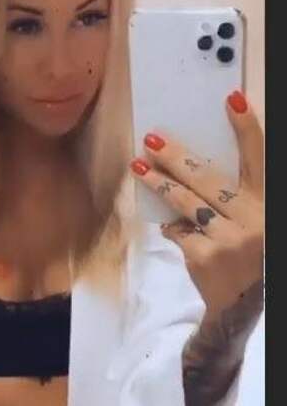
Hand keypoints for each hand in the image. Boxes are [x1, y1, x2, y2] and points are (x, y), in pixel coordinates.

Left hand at [130, 90, 263, 322]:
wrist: (243, 305)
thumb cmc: (249, 254)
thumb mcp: (255, 222)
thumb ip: (238, 197)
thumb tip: (193, 166)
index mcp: (267, 205)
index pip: (258, 159)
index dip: (247, 129)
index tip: (232, 100)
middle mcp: (253, 219)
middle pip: (209, 179)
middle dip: (178, 157)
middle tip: (153, 140)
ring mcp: (228, 239)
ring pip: (187, 203)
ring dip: (160, 183)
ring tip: (139, 167)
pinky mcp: (204, 256)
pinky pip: (179, 231)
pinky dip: (173, 227)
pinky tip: (170, 224)